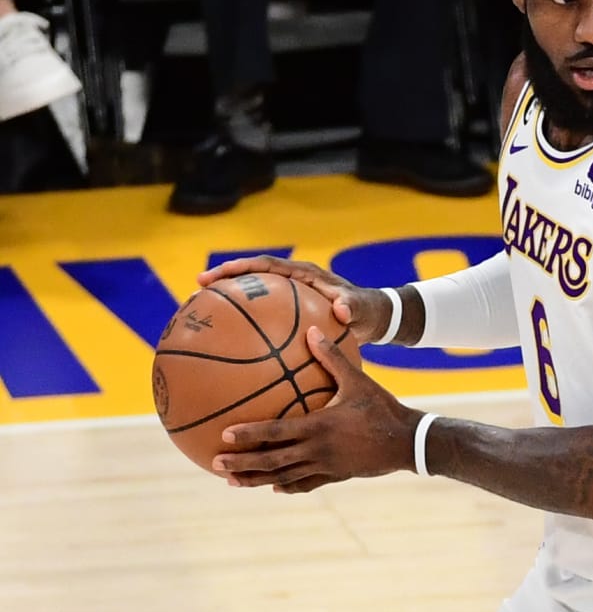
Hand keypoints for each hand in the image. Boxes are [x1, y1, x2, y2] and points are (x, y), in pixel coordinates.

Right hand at [198, 253, 396, 344]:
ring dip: (231, 303)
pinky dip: (249, 326)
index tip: (214, 277)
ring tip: (203, 314)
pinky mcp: (291, 313)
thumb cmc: (368, 312)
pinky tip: (232, 346)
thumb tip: (342, 311)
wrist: (375, 317)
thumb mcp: (362, 309)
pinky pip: (265, 317)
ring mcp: (290, 296)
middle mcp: (292, 280)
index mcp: (303, 273)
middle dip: (224, 281)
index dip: (238, 269)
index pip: (264, 265)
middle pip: (251, 276)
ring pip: (254, 296)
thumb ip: (353, 307)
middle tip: (197, 290)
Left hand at [211, 327, 419, 491]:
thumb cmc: (382, 407)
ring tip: (232, 481)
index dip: (249, 435)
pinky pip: (305, 484)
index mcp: (318, 427)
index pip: (276, 432)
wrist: (407, 441)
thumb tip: (311, 330)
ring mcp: (325, 467)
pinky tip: (273, 486)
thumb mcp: (358, 380)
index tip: (224, 435)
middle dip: (242, 464)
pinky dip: (287, 485)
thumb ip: (332, 357)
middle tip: (215, 464)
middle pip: (272, 461)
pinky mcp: (335, 476)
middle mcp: (317, 451)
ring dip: (255, 479)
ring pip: (283, 477)